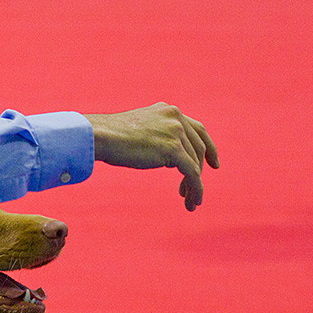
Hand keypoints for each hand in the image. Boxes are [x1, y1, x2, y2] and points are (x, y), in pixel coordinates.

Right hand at [83, 103, 218, 210]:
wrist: (99, 136)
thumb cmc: (110, 137)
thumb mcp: (138, 130)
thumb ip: (155, 136)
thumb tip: (162, 154)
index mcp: (168, 111)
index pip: (197, 129)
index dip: (208, 147)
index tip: (213, 163)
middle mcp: (176, 118)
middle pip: (198, 148)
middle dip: (199, 170)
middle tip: (194, 189)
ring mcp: (175, 132)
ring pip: (195, 163)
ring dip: (194, 184)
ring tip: (189, 200)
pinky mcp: (173, 149)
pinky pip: (192, 173)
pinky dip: (195, 188)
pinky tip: (192, 201)